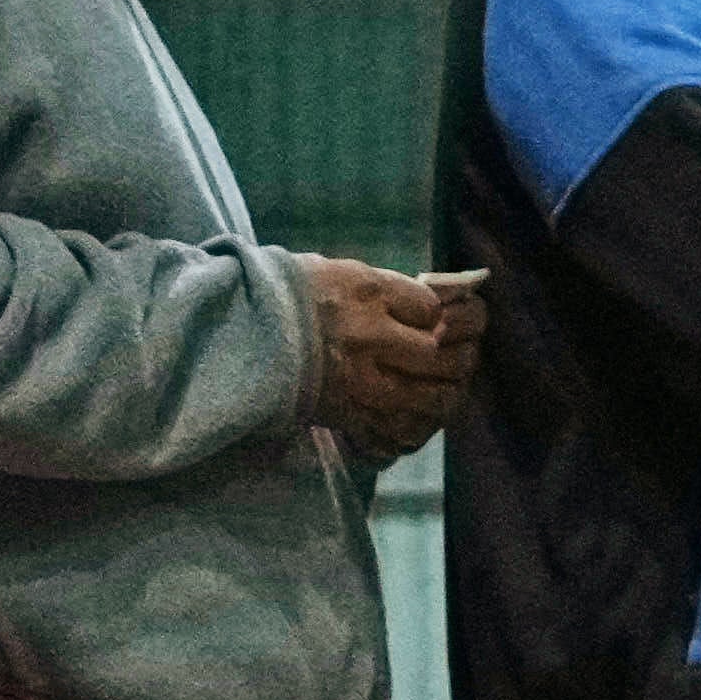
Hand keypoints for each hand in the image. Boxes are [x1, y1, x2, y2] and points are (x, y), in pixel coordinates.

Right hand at [294, 253, 486, 460]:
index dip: (439, 316)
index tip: (432, 320)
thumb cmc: (283, 295)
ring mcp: (360, 379)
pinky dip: (418, 425)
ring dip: (446, 393)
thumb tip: (421, 304)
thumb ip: (379, 289)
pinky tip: (422, 418)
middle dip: (457, 355)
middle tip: (461, 356)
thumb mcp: (333, 272)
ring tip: (448, 389)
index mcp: (367, 292)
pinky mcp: (347, 413)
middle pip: (437, 353)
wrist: (239, 337)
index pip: (430, 308)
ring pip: (428, 395)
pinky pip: (400, 427)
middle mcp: (370, 336)